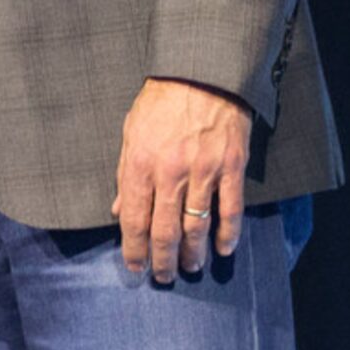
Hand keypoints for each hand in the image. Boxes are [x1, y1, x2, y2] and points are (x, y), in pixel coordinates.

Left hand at [112, 77, 252, 281]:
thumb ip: (125, 174)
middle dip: (162, 259)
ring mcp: (203, 170)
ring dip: (193, 253)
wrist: (201, 72)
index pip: (134, 218)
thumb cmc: (161, 101)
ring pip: (197, 225)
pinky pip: (230, 209)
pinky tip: (224, 249)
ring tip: (190, 267)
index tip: (135, 267)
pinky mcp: (231, 166)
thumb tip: (119, 210)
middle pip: (164, 229)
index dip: (134, 248)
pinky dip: (228, 234)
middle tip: (163, 277)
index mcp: (140, 162)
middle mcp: (170, 171)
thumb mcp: (131, 132)